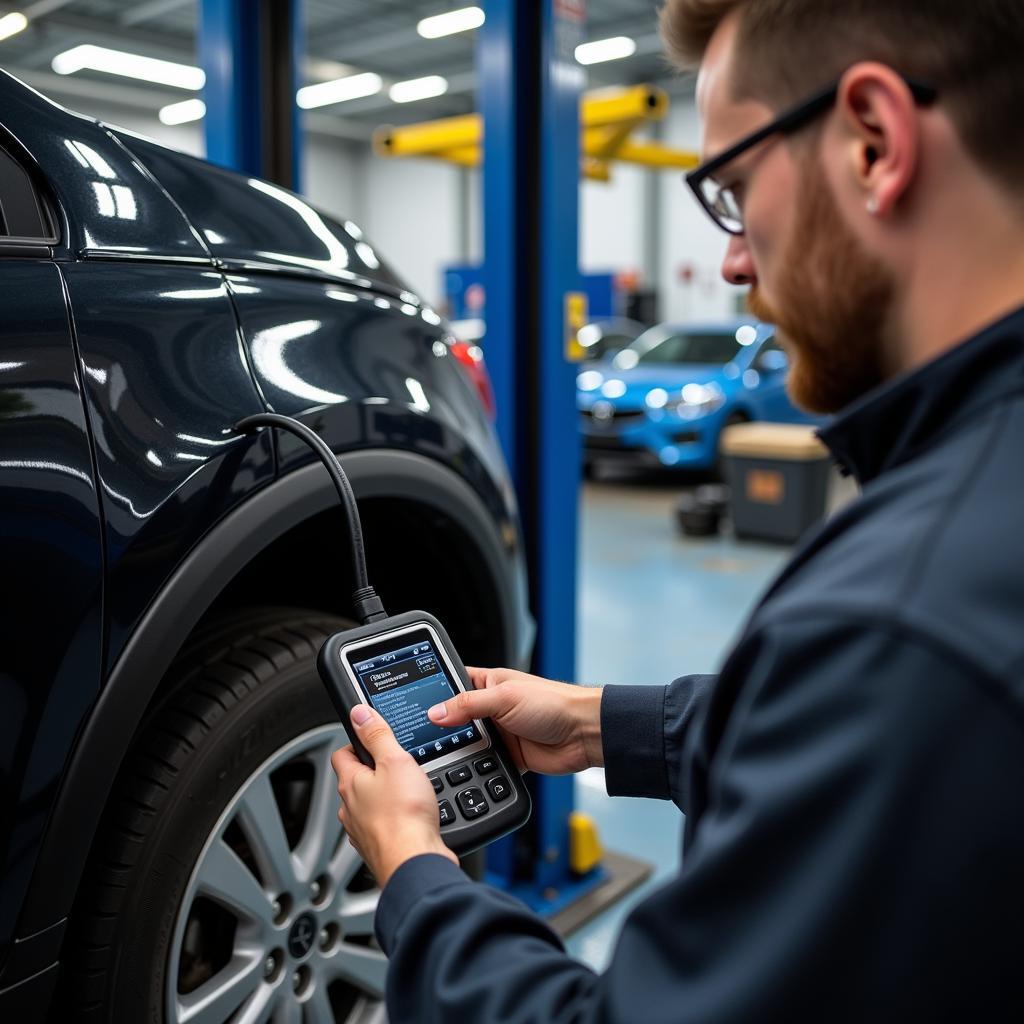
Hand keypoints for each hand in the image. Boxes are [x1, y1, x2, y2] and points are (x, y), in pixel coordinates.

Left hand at [331, 705, 458, 886]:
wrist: (414, 862)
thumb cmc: (404, 816)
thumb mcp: (395, 761)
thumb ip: (377, 735)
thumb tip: (359, 713)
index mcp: (350, 783)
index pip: (342, 753)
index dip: (357, 741)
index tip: (373, 736)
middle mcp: (350, 808)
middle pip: (356, 779)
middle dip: (374, 770)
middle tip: (397, 762)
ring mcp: (362, 830)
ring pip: (369, 805)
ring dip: (384, 796)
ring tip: (408, 789)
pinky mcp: (378, 847)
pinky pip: (382, 825)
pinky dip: (394, 818)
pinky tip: (411, 815)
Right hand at [427, 667, 603, 775]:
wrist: (584, 734)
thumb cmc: (555, 703)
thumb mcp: (505, 698)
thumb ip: (468, 705)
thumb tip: (436, 713)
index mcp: (489, 683)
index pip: (452, 683)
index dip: (433, 692)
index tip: (411, 703)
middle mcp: (490, 708)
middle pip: (455, 718)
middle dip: (442, 728)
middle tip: (419, 737)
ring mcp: (499, 733)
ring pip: (466, 744)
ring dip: (459, 750)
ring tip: (440, 755)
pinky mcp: (507, 757)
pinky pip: (483, 764)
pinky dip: (476, 768)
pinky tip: (465, 771)